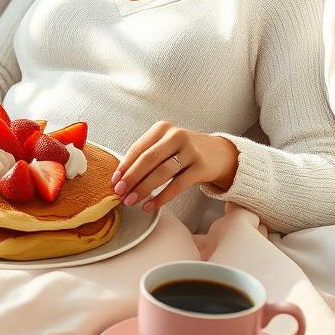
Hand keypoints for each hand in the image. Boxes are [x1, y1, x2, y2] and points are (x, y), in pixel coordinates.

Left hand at [110, 121, 237, 211]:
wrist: (220, 154)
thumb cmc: (184, 151)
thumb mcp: (166, 145)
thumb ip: (147, 155)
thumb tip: (122, 178)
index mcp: (162, 129)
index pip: (138, 148)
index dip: (125, 166)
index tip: (114, 181)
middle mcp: (176, 136)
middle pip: (148, 159)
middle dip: (131, 178)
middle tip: (119, 193)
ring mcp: (190, 151)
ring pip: (162, 173)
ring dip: (143, 189)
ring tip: (131, 201)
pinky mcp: (201, 167)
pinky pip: (177, 185)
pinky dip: (161, 197)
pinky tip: (150, 206)